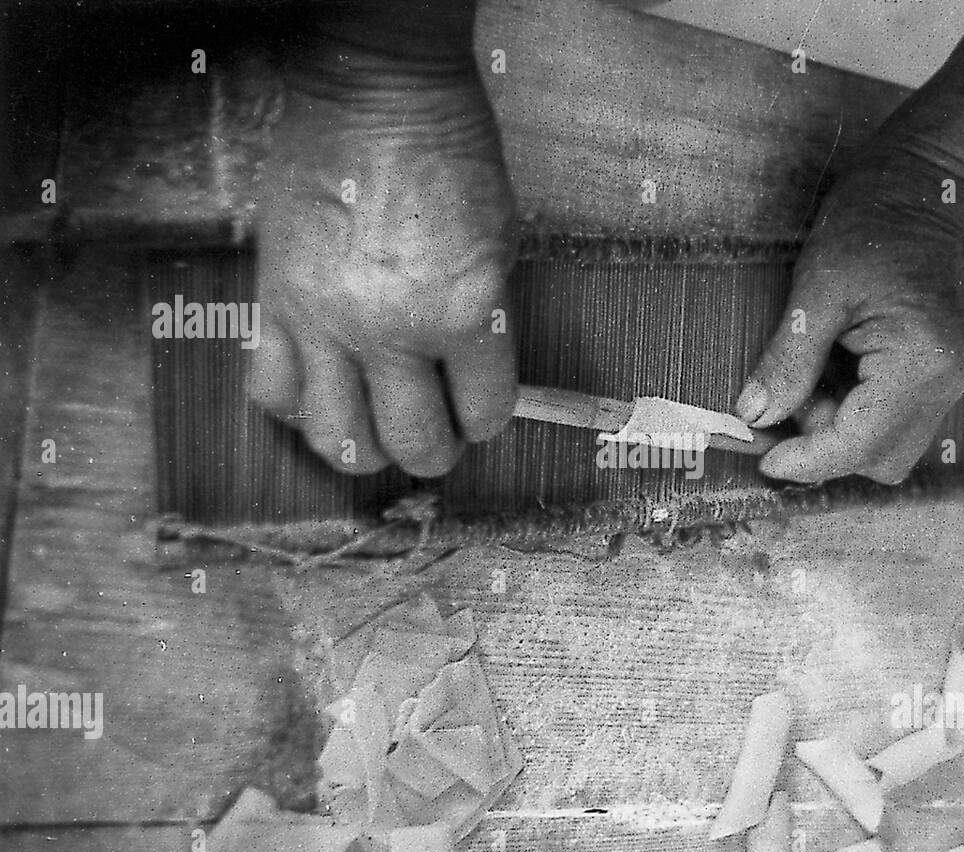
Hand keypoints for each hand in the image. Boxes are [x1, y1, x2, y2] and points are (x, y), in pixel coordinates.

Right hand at [251, 12, 516, 477]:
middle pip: (412, 443)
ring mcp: (325, 321)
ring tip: (378, 429)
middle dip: (433, 452)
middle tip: (436, 436)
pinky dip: (299, 408)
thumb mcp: (499, 246)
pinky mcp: (275, 304)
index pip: (485, 412)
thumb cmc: (451, 160)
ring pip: (336, 438)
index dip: (488, 419)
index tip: (481, 412)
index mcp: (464, 312)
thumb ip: (487, 324)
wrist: (376, 96)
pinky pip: (273, 390)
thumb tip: (473, 384)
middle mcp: (392, 330)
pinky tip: (322, 391)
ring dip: (366, 448)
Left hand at [736, 142, 963, 484]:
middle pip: (878, 459)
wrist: (916, 185)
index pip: (860, 444)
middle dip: (825, 444)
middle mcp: (947, 381)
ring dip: (839, 429)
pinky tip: (832, 371)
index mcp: (922, 362)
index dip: (807, 461)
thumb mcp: (814, 293)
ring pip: (885, 446)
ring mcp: (949, 380)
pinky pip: (891, 420)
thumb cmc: (866, 224)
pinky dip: (854, 412)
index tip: (762, 459)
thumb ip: (788, 362)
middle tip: (786, 398)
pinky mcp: (938, 374)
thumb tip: (754, 416)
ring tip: (812, 375)